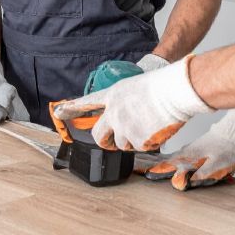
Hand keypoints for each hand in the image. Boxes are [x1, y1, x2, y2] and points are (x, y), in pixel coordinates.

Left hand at [53, 55, 212, 150]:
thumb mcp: (135, 88)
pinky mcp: (135, 139)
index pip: (86, 102)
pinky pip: (140, 148)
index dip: (71, 108)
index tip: (58, 112)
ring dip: (133, 141)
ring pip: (122, 144)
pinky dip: (149, 143)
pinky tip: (157, 129)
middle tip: (113, 143)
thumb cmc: (163, 86)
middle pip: (98, 135)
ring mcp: (123, 126)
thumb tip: (124, 117)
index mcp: (113, 95)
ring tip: (149, 126)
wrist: (175, 91)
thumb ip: (125, 102)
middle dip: (104, 142)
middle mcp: (114, 112)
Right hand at [141, 108, 234, 189]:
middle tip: (167, 180)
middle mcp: (203, 154)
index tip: (192, 181)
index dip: (203, 175)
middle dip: (179, 172)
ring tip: (146, 172)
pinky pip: (170, 157)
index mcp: (219, 157)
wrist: (229, 130)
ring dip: (162, 167)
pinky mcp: (184, 151)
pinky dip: (158, 162)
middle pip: (189, 164)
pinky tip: (144, 166)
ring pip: (175, 159)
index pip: (210, 168)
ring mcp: (192, 152)